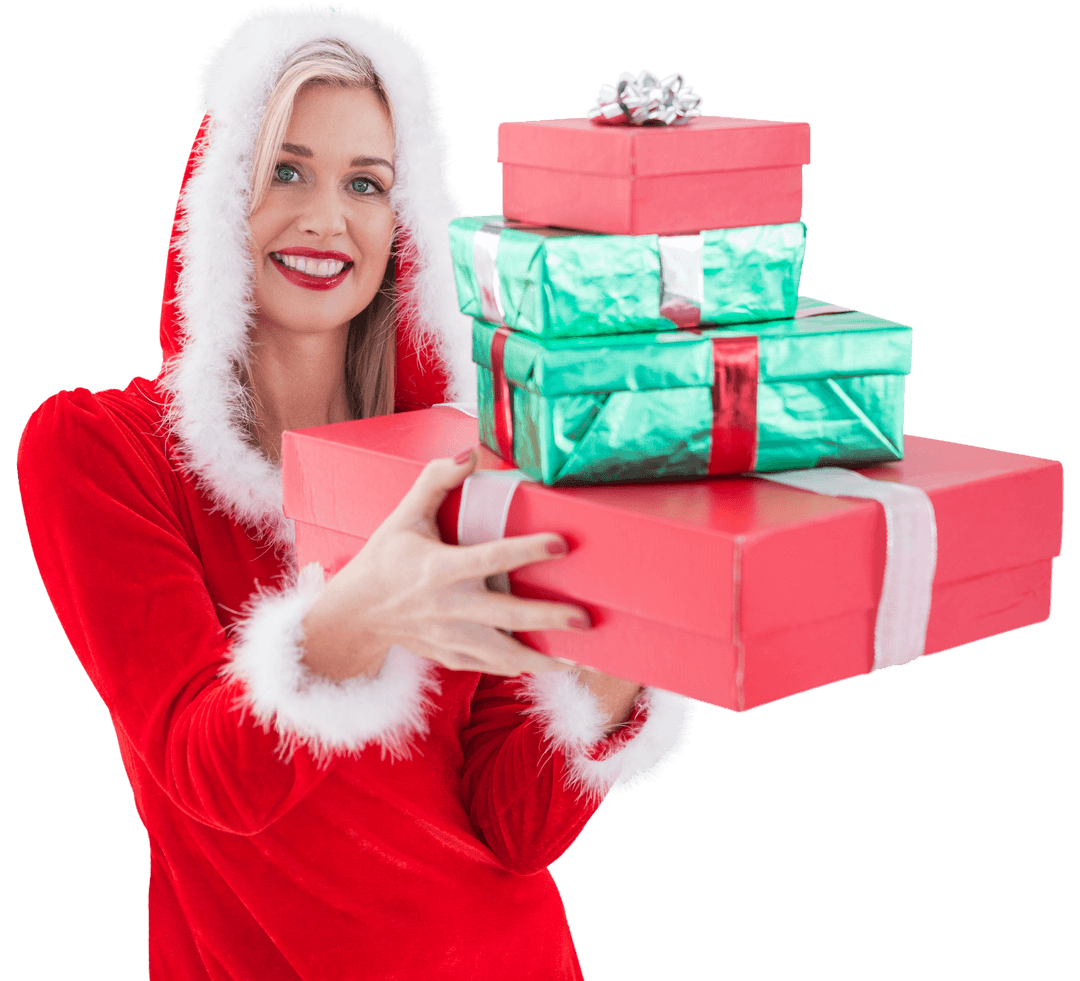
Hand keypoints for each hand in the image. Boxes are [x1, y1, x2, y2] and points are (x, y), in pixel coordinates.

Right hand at [300, 449, 589, 680]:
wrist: (355, 614)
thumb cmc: (385, 559)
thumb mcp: (404, 516)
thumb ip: (435, 480)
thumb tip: (471, 453)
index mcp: (438, 569)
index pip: (489, 559)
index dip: (526, 551)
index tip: (561, 544)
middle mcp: (447, 607)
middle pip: (505, 616)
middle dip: (548, 619)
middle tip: (586, 618)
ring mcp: (449, 637)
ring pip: (502, 654)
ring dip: (542, 657)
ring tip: (578, 655)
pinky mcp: (451, 656)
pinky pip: (491, 668)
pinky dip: (520, 668)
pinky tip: (550, 664)